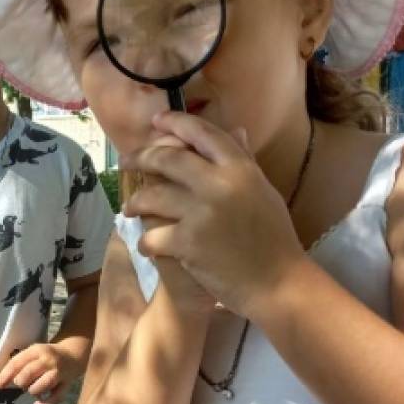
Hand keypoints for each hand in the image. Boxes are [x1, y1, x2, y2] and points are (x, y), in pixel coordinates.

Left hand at [0, 342, 79, 403]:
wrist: (73, 354)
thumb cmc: (47, 356)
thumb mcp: (33, 353)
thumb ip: (20, 364)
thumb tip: (3, 381)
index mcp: (37, 350)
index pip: (17, 363)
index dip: (6, 375)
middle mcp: (48, 360)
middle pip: (29, 373)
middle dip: (20, 382)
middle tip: (20, 384)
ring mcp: (59, 372)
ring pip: (42, 385)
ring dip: (33, 390)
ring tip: (31, 390)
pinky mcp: (67, 384)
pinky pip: (56, 397)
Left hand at [122, 112, 305, 318]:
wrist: (278, 283)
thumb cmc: (274, 239)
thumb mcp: (263, 193)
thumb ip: (245, 161)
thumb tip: (236, 130)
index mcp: (241, 168)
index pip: (203, 133)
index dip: (176, 122)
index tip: (156, 121)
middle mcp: (219, 184)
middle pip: (168, 159)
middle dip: (141, 157)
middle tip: (125, 161)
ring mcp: (202, 212)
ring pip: (153, 196)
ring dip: (136, 202)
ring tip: (130, 207)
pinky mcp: (188, 242)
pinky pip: (152, 235)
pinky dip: (146, 242)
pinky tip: (145, 246)